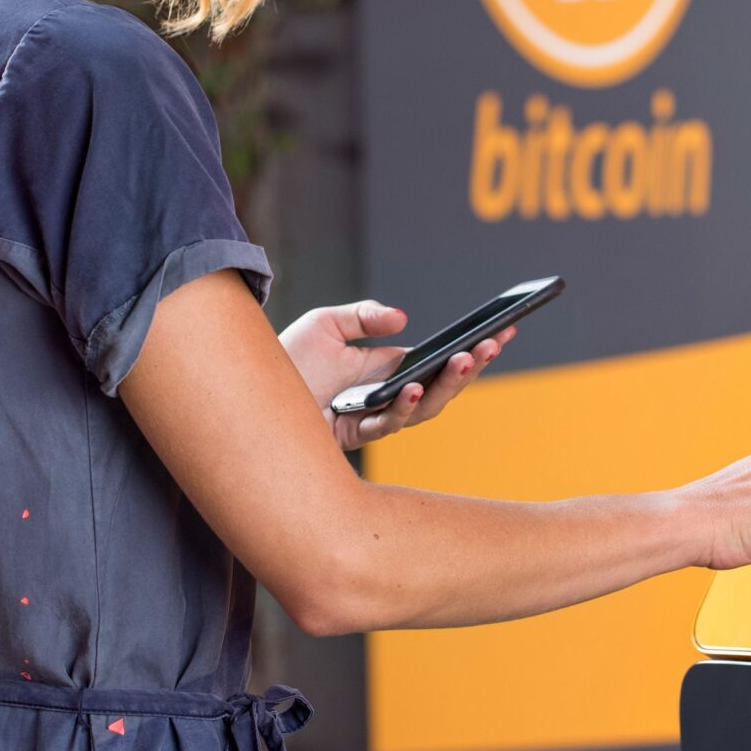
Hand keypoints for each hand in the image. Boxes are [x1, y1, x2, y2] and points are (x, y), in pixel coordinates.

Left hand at [277, 299, 516, 450]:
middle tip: (494, 343)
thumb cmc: (288, 358)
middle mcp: (388, 396)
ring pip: (424, 409)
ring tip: (465, 359)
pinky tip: (411, 386)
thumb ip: (365, 317)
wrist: (247, 390)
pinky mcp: (354, 434)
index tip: (504, 329)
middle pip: (443, 387)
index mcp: (389, 369)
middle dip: (472, 367)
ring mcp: (374, 417)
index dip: (473, 348)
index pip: (441, 361)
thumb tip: (404, 320)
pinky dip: (403, 406)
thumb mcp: (328, 324)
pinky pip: (387, 424)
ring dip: (447, 385)